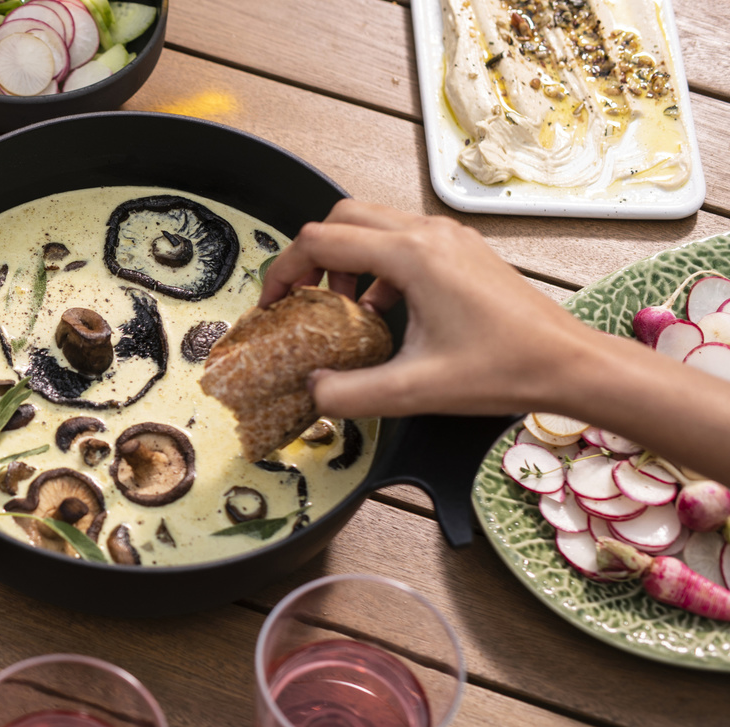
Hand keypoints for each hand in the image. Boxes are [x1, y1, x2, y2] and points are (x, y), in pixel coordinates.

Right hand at [259, 200, 590, 418]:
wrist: (569, 363)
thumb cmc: (506, 369)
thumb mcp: (415, 392)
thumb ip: (350, 393)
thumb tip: (311, 390)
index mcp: (413, 256)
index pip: (322, 240)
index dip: (284, 271)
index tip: (273, 304)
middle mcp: (429, 234)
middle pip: (342, 217)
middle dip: (311, 257)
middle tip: (301, 300)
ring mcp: (448, 238)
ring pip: (371, 225)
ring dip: (344, 261)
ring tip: (344, 311)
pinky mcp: (460, 251)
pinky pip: (400, 241)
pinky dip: (375, 268)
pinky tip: (384, 312)